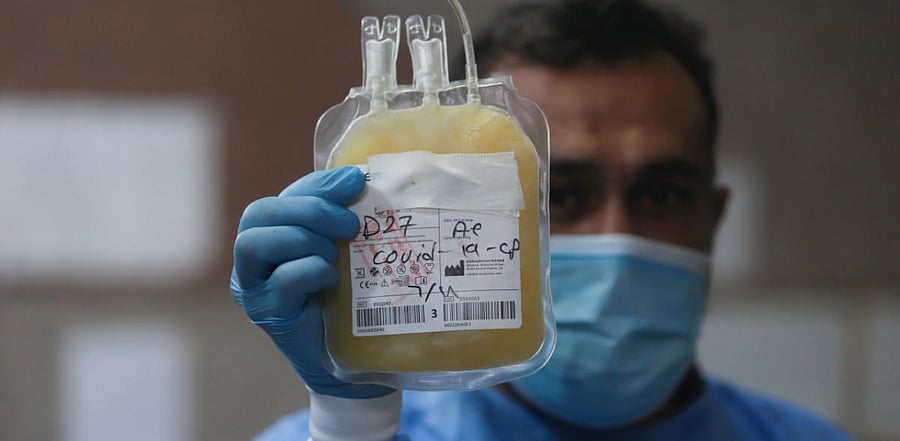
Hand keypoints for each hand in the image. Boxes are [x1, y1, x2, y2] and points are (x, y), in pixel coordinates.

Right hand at [230, 166, 392, 398]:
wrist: (352, 354)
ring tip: (335, 253)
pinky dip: (311, 271)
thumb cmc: (347, 295)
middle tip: (350, 223)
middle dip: (309, 210)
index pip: (283, 196)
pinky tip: (333, 277)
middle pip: (260, 213)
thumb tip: (356, 176)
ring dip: (302, 239)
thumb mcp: (345, 248)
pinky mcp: (269, 314)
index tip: (356, 182)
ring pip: (253, 244)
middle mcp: (253, 258)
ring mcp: (254, 288)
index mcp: (272, 235)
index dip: (317, 185)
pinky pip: (281, 281)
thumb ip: (344, 214)